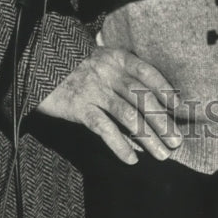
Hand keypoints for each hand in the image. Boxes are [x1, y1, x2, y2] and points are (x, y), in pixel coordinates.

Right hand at [35, 47, 187, 163]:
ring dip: (148, 137)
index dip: (165, 89)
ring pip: (128, 115)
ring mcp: (95, 90)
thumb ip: (122, 79)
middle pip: (142, 98)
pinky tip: (131, 159)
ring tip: (162, 154)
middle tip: (177, 141)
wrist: (38, 65)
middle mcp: (109, 73)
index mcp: (117, 59)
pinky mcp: (79, 107)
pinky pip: (104, 128)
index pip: (147, 72)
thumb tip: (147, 109)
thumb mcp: (101, 63)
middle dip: (162, 121)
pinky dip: (119, 145)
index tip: (179, 106)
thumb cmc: (75, 68)